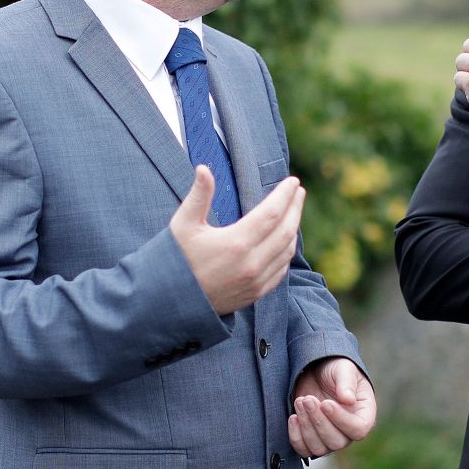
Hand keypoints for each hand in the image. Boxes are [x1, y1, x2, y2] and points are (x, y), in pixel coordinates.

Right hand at [169, 166, 303, 315]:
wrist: (170, 300)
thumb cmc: (175, 258)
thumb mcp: (183, 224)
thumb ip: (199, 195)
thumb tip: (204, 168)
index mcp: (236, 243)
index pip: (272, 213)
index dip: (284, 195)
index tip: (292, 181)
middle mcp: (251, 263)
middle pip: (286, 230)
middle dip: (295, 208)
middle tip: (298, 191)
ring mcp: (255, 281)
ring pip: (286, 251)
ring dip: (293, 228)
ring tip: (293, 212)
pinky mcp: (255, 293)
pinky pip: (281, 270)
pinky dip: (286, 251)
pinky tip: (284, 241)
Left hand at [288, 356, 376, 459]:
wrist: (317, 371)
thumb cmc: (335, 370)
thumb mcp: (343, 369)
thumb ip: (347, 382)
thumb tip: (348, 399)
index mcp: (364, 415)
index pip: (358, 430)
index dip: (341, 420)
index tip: (325, 403)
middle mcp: (348, 431)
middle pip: (337, 442)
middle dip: (318, 421)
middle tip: (307, 399)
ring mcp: (329, 438)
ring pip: (319, 449)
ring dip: (306, 427)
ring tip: (300, 401)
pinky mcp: (311, 439)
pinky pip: (304, 450)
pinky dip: (296, 437)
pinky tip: (293, 416)